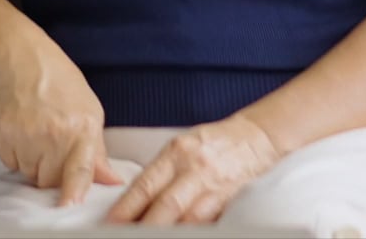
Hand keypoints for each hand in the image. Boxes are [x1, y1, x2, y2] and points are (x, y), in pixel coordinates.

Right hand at [0, 51, 124, 206]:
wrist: (26, 64)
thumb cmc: (63, 88)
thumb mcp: (91, 114)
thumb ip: (98, 153)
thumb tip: (113, 181)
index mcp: (81, 129)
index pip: (79, 169)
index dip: (74, 190)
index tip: (69, 204)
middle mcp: (53, 133)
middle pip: (49, 181)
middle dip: (51, 172)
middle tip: (53, 148)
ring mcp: (25, 133)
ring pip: (28, 174)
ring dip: (33, 163)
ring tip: (37, 136)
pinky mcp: (2, 132)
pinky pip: (10, 162)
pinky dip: (15, 153)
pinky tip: (22, 132)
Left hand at [104, 114, 282, 224]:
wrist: (255, 138)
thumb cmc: (214, 144)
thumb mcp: (182, 148)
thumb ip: (161, 172)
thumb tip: (133, 200)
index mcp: (175, 152)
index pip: (145, 185)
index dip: (126, 208)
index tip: (110, 223)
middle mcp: (194, 167)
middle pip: (165, 205)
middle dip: (144, 226)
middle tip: (124, 235)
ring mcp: (214, 184)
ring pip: (188, 218)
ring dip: (167, 232)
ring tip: (147, 237)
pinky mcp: (231, 198)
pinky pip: (208, 221)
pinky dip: (193, 229)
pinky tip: (181, 234)